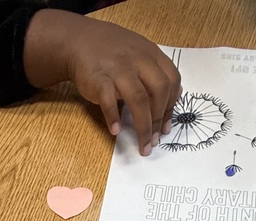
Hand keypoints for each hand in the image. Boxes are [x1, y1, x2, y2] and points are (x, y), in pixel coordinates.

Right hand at [64, 19, 181, 156]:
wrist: (80, 41)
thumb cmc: (112, 53)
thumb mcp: (140, 54)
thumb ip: (157, 72)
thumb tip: (176, 96)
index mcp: (151, 55)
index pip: (172, 80)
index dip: (172, 106)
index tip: (166, 127)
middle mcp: (138, 60)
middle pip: (159, 91)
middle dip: (159, 119)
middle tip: (154, 140)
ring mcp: (118, 69)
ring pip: (138, 99)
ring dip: (143, 126)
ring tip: (143, 145)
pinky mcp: (99, 79)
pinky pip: (109, 100)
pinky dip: (113, 117)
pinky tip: (115, 130)